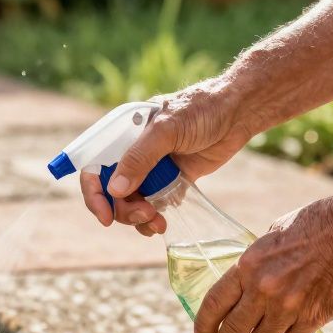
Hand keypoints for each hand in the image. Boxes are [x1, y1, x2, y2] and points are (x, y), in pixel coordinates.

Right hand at [81, 80, 256, 236]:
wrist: (238, 112)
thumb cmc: (201, 109)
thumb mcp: (167, 130)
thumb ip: (140, 158)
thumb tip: (114, 190)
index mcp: (123, 136)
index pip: (94, 168)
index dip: (94, 193)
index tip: (105, 217)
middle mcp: (133, 153)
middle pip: (112, 192)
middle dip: (123, 209)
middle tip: (145, 214)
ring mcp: (152, 169)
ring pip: (131, 202)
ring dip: (138, 218)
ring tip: (156, 222)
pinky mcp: (171, 180)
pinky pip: (153, 205)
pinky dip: (152, 218)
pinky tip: (162, 222)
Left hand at [193, 192, 332, 332]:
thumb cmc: (321, 222)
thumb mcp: (276, 233)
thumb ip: (260, 260)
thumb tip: (250, 276)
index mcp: (249, 265)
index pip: (215, 303)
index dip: (204, 325)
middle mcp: (263, 289)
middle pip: (233, 330)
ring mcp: (289, 306)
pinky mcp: (315, 316)